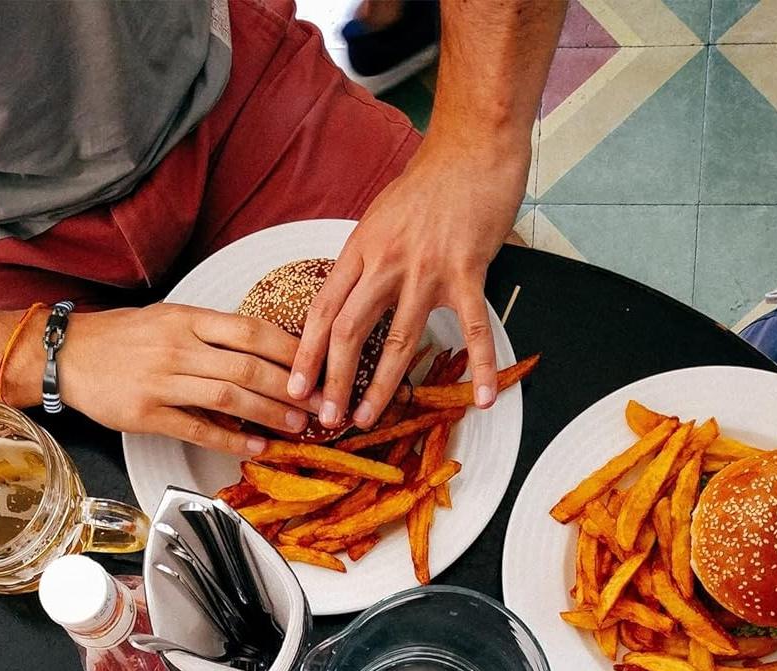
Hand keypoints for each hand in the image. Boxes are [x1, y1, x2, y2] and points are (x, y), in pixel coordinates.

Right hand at [60, 303, 314, 457]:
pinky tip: (255, 447)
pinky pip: (197, 428)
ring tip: (296, 426)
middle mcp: (179, 346)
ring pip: (230, 397)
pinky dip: (231, 440)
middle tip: (321, 404)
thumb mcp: (167, 319)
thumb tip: (258, 351)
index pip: (252, 331)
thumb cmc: (120, 338)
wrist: (66, 354)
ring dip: (269, 414)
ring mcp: (162, 380)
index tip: (320, 365)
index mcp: (187, 318)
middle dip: (293, 388)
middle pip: (249, 366)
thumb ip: (209, 333)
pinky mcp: (147, 414)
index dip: (292, 350)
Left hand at [287, 136, 528, 429]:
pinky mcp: (467, 271)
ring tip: (369, 418)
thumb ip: (364, 260)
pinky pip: (473, 329)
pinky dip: (479, 365)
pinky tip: (480, 397)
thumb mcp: (379, 218)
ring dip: (381, 386)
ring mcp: (427, 269)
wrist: (474, 145)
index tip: (295, 387)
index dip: (306, 353)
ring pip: (400, 340)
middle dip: (335, 380)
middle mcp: (387, 262)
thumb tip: (347, 298)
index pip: (323, 309)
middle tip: (326, 418)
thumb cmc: (428, 183)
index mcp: (361, 249)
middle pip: (350, 331)